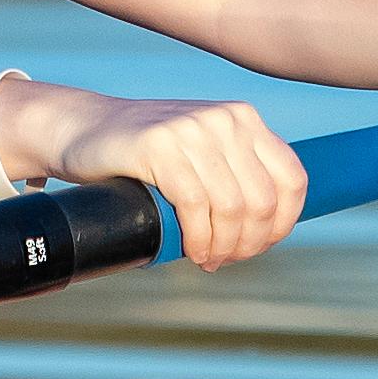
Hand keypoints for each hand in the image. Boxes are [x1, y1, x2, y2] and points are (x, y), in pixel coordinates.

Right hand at [0, 82, 306, 269]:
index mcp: (244, 119)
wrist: (85, 129)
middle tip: (225, 259)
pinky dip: (197, 239)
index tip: (258, 247)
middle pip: (262, 201)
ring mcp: (191, 128)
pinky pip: (194, 205)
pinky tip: (190, 251)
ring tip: (207, 259)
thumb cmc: (148, 154)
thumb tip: (272, 227)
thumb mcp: (203, 153)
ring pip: (232, 207)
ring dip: (222, 246)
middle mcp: (225, 119)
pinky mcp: (158, 144)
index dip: (282, 224)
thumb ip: (236, 174)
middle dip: (249, 243)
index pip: (292, 179)